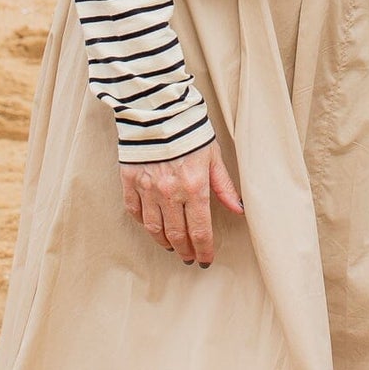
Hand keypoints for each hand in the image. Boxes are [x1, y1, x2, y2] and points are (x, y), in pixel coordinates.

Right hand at [120, 137, 243, 267]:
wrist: (158, 109)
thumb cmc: (190, 131)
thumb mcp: (213, 156)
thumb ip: (224, 186)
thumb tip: (238, 209)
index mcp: (194, 187)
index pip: (200, 231)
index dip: (204, 250)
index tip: (206, 260)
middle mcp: (170, 192)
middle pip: (177, 235)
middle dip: (185, 250)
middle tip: (189, 257)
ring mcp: (147, 188)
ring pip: (154, 228)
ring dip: (164, 242)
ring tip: (172, 247)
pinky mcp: (130, 180)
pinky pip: (135, 210)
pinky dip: (143, 222)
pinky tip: (151, 226)